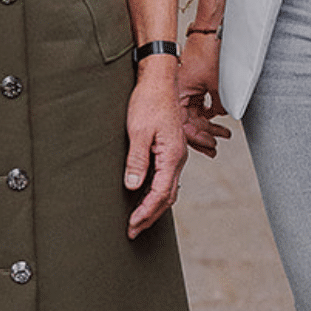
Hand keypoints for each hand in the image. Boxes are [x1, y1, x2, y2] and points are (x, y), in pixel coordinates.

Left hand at [123, 57, 187, 239]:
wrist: (159, 79)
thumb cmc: (149, 101)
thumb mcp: (138, 131)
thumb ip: (137, 160)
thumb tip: (133, 187)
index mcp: (172, 155)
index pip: (161, 193)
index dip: (146, 212)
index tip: (132, 224)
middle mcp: (178, 157)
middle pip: (168, 196)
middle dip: (150, 215)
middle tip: (133, 230)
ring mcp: (176, 152)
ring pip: (169, 188)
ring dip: (154, 205)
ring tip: (138, 218)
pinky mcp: (171, 148)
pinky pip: (167, 177)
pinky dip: (157, 191)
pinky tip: (146, 194)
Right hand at [178, 34, 231, 157]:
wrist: (210, 31)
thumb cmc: (209, 52)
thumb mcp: (218, 85)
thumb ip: (219, 106)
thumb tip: (220, 118)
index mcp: (179, 94)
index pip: (185, 125)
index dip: (198, 138)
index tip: (210, 145)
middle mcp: (179, 93)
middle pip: (189, 122)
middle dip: (203, 135)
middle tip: (215, 146)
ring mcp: (185, 89)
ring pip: (195, 115)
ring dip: (207, 126)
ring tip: (219, 136)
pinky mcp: (192, 85)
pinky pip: (197, 105)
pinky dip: (206, 114)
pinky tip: (215, 120)